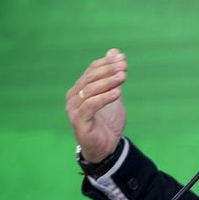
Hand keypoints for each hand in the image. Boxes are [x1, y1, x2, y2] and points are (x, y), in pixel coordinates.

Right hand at [66, 48, 127, 162]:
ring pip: (90, 90)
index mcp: (80, 89)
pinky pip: (90, 106)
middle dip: (108, 70)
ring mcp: (74, 110)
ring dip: (108, 82)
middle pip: (90, 78)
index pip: (91, 70)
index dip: (107, 63)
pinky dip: (104, 98)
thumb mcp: (113, 94)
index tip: (123, 58)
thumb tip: (114, 51)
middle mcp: (73, 97)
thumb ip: (113, 75)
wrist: (106, 148)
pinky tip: (118, 93)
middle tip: (124, 66)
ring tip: (123, 77)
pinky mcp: (79, 122)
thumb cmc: (108, 122)